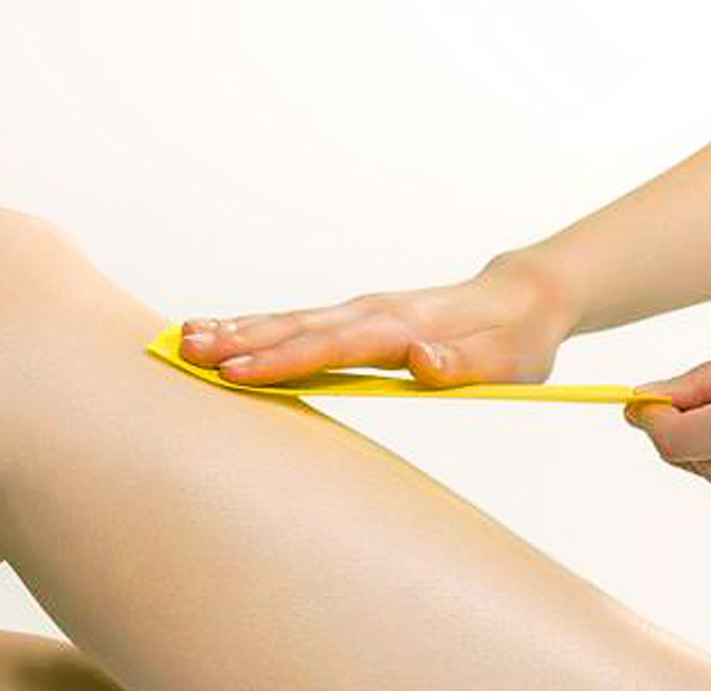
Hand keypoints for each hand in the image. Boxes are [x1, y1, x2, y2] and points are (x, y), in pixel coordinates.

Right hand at [178, 251, 575, 387]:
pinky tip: (223, 331)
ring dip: (239, 330)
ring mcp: (363, 313)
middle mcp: (375, 314)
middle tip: (189, 353)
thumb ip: (462, 367)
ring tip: (186, 340)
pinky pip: (300, 323)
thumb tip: (421, 363)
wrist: (524, 300)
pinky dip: (259, 326)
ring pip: (292, 321)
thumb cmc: (515, 342)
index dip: (287, 359)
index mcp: (405, 330)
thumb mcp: (504, 364)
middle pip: (299, 328)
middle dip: (243, 341)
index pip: (336, 346)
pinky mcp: (358, 319)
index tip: (240, 369)